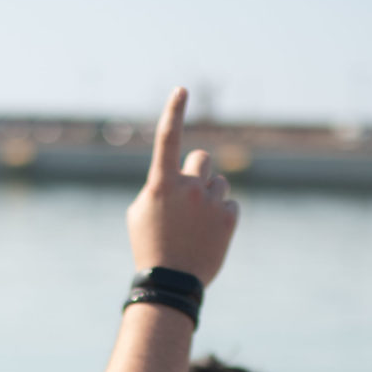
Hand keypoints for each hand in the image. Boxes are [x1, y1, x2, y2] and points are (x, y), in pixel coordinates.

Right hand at [126, 88, 238, 286]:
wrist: (171, 281)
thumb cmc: (150, 245)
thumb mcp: (140, 212)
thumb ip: (158, 186)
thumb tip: (175, 174)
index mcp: (161, 183)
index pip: (168, 138)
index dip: (174, 111)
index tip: (182, 89)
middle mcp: (188, 187)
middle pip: (202, 158)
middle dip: (198, 171)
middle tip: (190, 196)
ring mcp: (210, 202)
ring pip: (218, 182)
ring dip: (210, 196)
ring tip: (197, 225)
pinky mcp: (229, 217)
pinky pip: (230, 204)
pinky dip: (222, 216)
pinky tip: (209, 234)